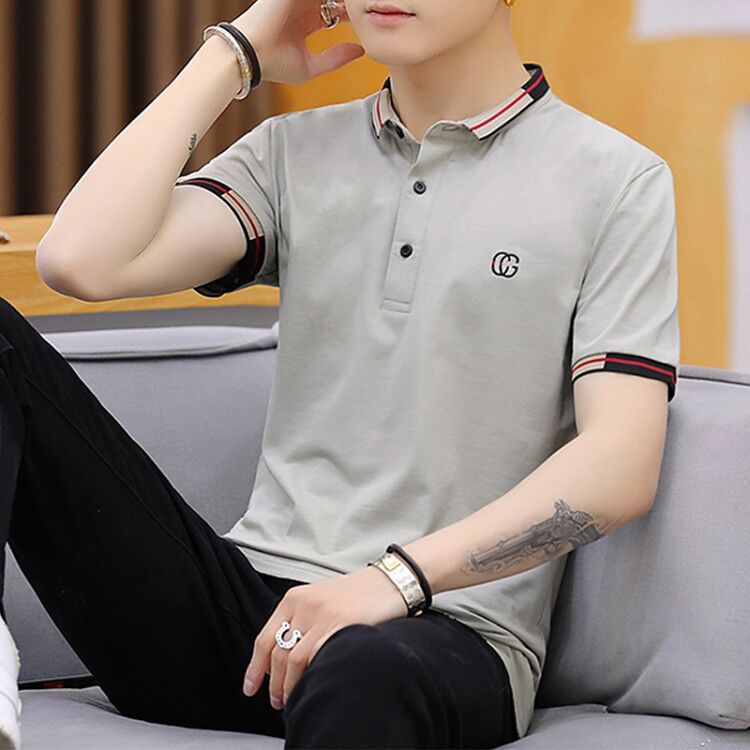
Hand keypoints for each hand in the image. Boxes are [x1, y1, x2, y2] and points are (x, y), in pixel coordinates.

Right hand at [230, 0, 364, 84]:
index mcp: (306, 21)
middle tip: (363, 7)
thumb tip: (360, 51)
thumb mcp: (311, 66)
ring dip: (342, 0)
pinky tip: (345, 3)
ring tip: (356, 4)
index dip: (352, 15)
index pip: (336, 11)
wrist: (250, 54)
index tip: (365, 20)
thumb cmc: (273, 64)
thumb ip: (336, 58)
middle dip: (348, 4)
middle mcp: (302, 6)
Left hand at [242, 564, 408, 708]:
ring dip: (290, 685)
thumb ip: (299, 621)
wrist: (388, 582)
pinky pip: (318, 657)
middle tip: (277, 700)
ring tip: (292, 699)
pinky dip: (311, 676)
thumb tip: (282, 657)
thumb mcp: (319, 600)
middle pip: (278, 653)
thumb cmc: (357, 594)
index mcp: (294, 598)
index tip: (251, 687)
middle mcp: (305, 605)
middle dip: (274, 684)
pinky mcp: (343, 624)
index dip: (255, 668)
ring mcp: (323, 615)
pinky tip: (313, 684)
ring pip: (294, 659)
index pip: (264, 638)